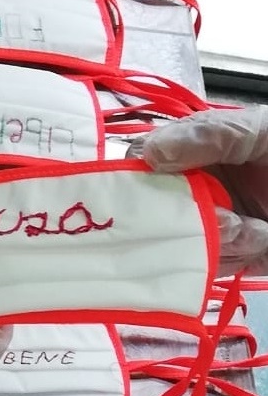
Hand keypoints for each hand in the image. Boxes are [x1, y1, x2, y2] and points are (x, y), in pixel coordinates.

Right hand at [131, 106, 267, 275]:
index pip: (143, 163)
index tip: (156, 180)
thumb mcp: (258, 131)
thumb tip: (149, 153)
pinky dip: (235, 254)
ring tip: (253, 228)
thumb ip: (207, 135)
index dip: (139, 175)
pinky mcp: (233, 255)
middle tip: (220, 215)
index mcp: (193, 152)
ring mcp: (212, 224)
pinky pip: (210, 265)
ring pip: (180, 241)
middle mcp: (195, 190)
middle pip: (152, 210)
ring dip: (216, 239)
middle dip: (180, 217)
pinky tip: (260, 237)